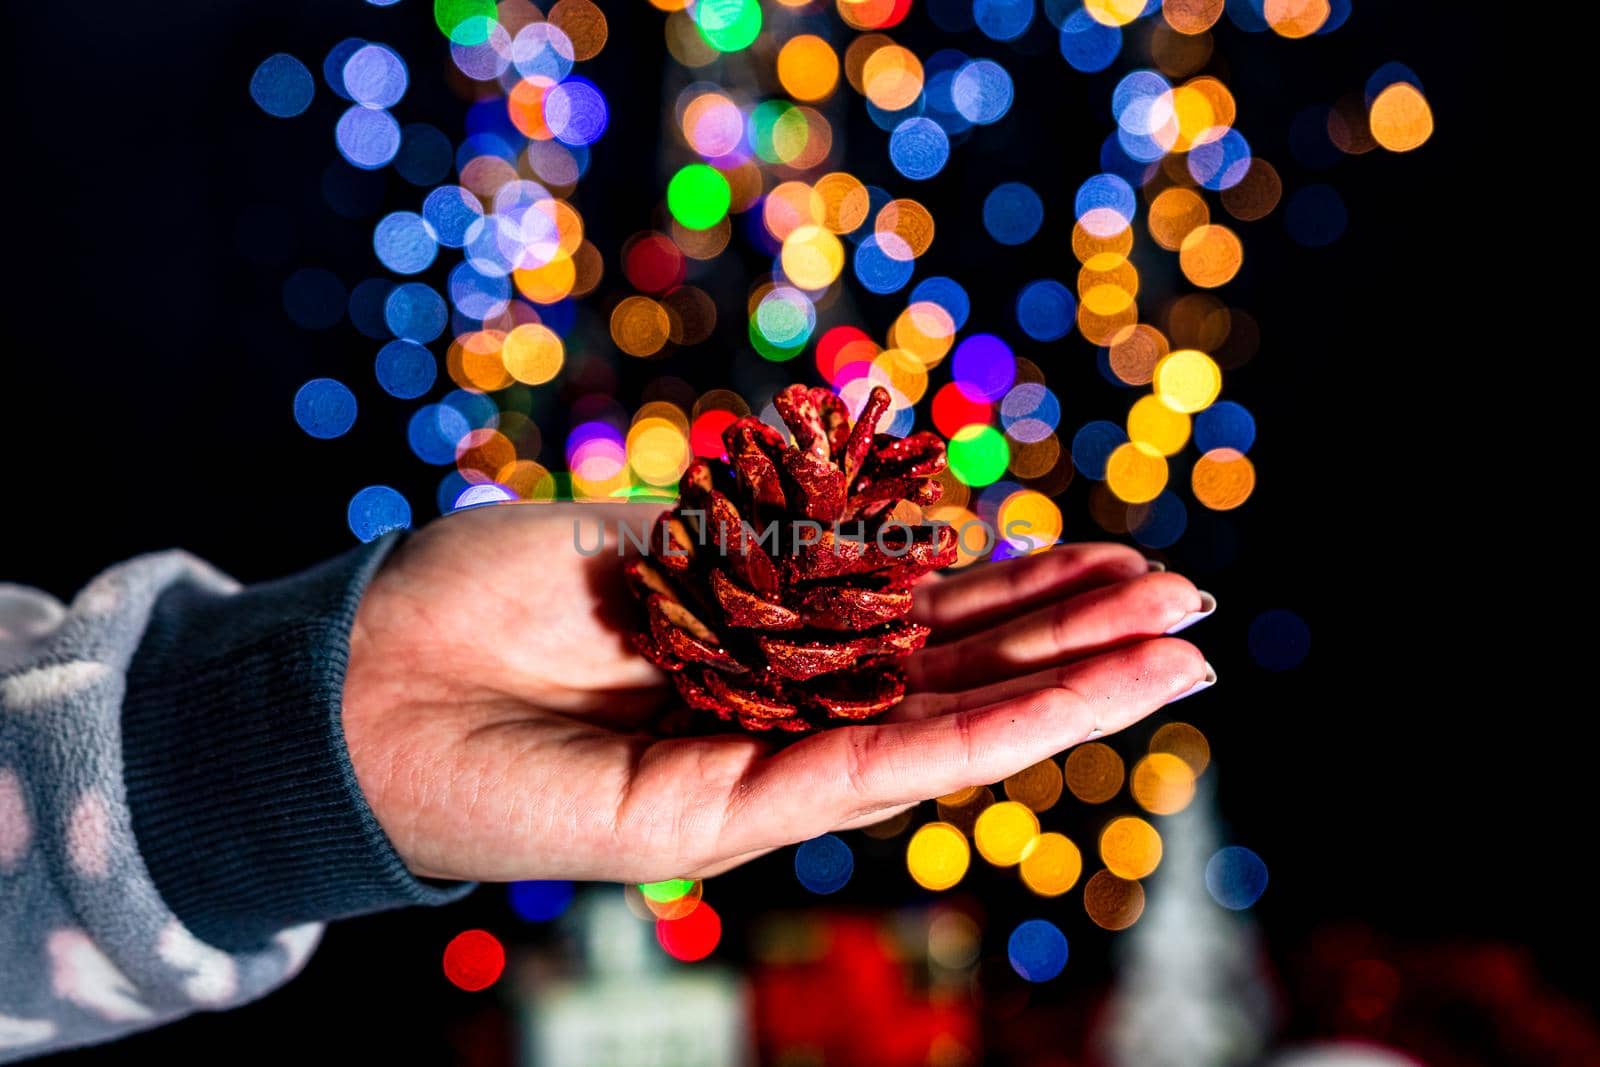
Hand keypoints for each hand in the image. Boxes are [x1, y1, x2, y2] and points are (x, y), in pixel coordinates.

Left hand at [341, 502, 1211, 883]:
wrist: (359, 676)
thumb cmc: (487, 595)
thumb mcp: (653, 539)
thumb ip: (776, 547)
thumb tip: (905, 535)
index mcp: (764, 642)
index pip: (917, 617)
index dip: (1017, 584)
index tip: (1110, 549)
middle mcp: (775, 713)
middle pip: (950, 674)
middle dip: (1071, 636)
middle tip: (1189, 600)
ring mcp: (756, 771)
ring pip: (937, 730)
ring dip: (1062, 691)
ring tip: (1178, 653)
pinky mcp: (718, 816)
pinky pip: (867, 764)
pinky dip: (977, 732)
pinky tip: (1074, 699)